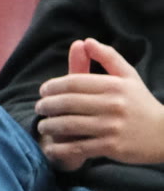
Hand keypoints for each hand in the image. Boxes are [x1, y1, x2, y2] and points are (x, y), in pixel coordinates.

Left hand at [37, 39, 163, 170]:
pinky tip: (50, 148)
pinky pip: (76, 149)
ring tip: (43, 125)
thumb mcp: (129, 77)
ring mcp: (111, 127)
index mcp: (115, 85)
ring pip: (68, 125)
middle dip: (46, 106)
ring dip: (49, 126)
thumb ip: (108, 57)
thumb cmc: (140, 103)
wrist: (163, 134)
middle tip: (39, 108)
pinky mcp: (110, 147)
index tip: (43, 91)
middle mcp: (113, 104)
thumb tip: (85, 41)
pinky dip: (59, 150)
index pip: (74, 82)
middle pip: (67, 103)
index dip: (52, 86)